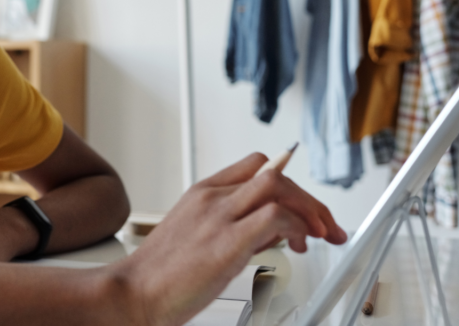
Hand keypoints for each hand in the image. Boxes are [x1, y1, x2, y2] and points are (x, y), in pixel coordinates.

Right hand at [112, 153, 346, 325]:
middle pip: (275, 174)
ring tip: (319, 235)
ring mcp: (218, 216)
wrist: (133, 292)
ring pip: (279, 186)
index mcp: (202, 193)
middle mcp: (211, 198)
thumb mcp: (196, 238)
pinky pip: (276, 217)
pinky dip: (297, 227)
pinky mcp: (227, 241)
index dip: (288, 182)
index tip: (305, 208)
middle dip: (310, 200)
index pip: (256, 166)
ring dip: (309, 209)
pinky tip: (298, 244)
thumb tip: (270, 232)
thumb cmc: (161, 275)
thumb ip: (231, 227)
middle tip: (326, 226)